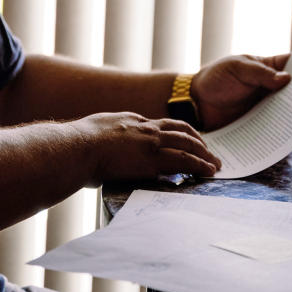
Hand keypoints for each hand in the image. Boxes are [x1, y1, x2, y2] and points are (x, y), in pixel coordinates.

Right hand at [71, 112, 220, 183]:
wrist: (77, 148)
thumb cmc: (78, 143)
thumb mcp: (97, 130)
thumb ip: (108, 135)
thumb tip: (104, 147)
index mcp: (132, 120)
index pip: (162, 125)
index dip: (177, 133)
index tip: (185, 140)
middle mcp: (145, 128)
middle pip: (181, 131)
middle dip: (198, 141)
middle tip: (208, 151)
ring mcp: (151, 143)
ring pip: (187, 145)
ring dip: (204, 154)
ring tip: (214, 164)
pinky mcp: (153, 160)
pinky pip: (184, 162)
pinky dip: (199, 166)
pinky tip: (208, 171)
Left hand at [191, 54, 291, 130]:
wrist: (196, 103)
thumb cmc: (216, 78)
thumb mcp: (237, 68)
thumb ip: (259, 73)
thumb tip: (287, 79)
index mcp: (270, 68)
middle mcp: (273, 88)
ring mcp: (268, 108)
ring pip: (290, 111)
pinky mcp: (260, 126)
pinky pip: (276, 129)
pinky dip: (283, 132)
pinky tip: (289, 136)